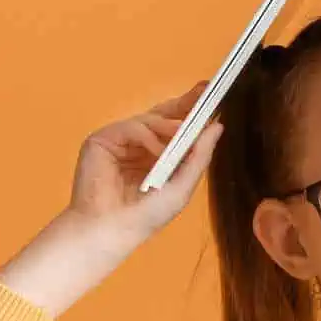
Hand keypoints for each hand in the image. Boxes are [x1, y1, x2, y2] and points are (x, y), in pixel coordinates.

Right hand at [67, 80, 222, 237]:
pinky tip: (158, 152)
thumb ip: (200, 156)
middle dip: (185, 103)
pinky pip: (132, 127)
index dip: (192, 112)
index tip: (213, 97)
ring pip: (150, 119)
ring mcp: (119, 141)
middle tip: (205, 90)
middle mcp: (137, 146)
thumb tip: (218, 126)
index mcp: (155, 156)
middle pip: (162, 115)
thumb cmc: (146, 216)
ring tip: (183, 135)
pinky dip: (148, 137)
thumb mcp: (183, 185)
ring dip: (170, 127)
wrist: (111, 230)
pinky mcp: (102, 140)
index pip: (175, 128)